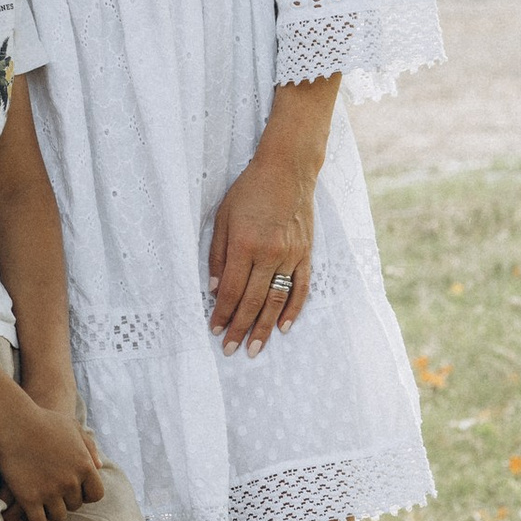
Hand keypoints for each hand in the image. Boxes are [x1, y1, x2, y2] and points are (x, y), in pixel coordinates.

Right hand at [0, 390, 103, 520]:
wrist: (13, 421)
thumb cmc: (42, 420)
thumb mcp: (73, 427)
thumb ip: (89, 446)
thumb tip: (99, 466)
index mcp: (85, 466)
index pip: (95, 495)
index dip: (85, 494)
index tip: (72, 489)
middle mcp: (70, 482)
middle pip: (74, 505)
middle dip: (64, 500)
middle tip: (51, 492)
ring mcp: (50, 491)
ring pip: (58, 516)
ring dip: (50, 511)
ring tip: (40, 503)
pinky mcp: (29, 498)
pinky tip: (29, 512)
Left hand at [207, 147, 316, 354]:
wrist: (287, 171)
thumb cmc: (249, 192)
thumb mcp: (223, 218)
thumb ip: (218, 255)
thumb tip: (214, 290)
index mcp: (245, 245)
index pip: (232, 290)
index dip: (222, 314)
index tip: (215, 330)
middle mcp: (269, 253)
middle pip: (253, 301)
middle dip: (241, 329)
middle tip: (231, 350)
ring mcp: (291, 255)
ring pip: (276, 300)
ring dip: (265, 327)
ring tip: (255, 348)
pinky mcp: (306, 254)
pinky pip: (300, 288)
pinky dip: (293, 310)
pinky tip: (283, 327)